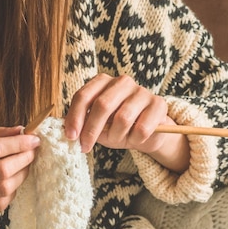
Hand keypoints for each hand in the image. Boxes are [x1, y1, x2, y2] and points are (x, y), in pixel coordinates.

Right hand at [0, 127, 40, 219]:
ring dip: (21, 176)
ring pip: (3, 189)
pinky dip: (11, 192)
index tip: (34, 139)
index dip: (19, 144)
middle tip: (32, 152)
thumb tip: (21, 130)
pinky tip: (12, 182)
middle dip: (24, 159)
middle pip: (2, 170)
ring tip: (25, 165)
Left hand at [64, 74, 188, 171]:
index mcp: (103, 82)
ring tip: (118, 140)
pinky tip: (135, 139)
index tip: (71, 136)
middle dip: (91, 130)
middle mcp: (122, 82)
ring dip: (117, 136)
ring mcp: (142, 91)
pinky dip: (135, 139)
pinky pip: (142, 128)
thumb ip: (83, 125)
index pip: (84, 96)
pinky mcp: (159, 104)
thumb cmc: (116, 127)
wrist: (146, 133)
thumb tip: (69, 132)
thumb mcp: (97, 126)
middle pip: (102, 105)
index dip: (75, 117)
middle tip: (85, 146)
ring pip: (123, 118)